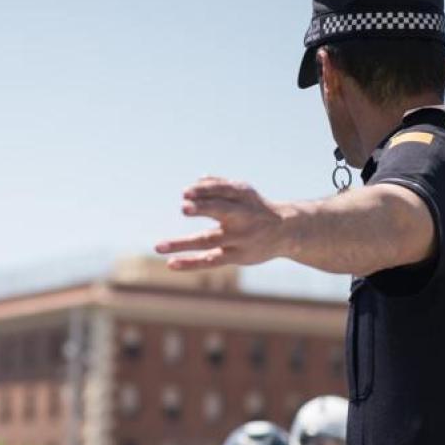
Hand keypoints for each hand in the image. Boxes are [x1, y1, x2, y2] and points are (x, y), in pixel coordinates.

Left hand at [155, 177, 289, 270]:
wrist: (286, 232)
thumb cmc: (256, 208)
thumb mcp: (243, 192)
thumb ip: (220, 185)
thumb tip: (197, 181)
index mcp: (243, 197)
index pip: (223, 191)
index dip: (205, 190)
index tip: (185, 192)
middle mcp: (242, 217)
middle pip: (221, 211)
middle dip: (203, 208)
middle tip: (183, 207)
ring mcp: (238, 239)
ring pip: (208, 240)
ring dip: (183, 243)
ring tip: (158, 246)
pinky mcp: (236, 257)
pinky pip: (210, 261)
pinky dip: (190, 263)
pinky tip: (171, 263)